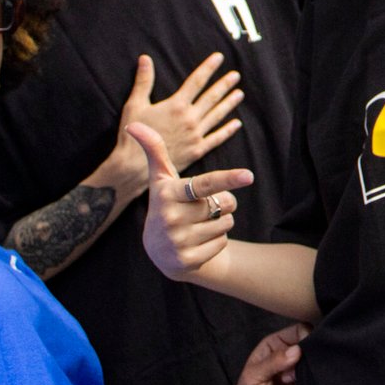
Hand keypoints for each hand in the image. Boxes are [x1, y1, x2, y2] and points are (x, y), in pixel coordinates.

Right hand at [102, 54, 242, 198]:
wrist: (134, 166)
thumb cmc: (132, 135)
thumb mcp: (135, 105)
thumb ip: (143, 81)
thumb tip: (145, 58)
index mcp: (176, 105)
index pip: (196, 81)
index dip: (208, 68)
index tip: (219, 58)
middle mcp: (189, 118)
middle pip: (211, 97)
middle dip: (224, 84)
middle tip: (235, 75)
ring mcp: (195, 135)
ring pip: (216, 116)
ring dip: (229, 104)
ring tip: (240, 94)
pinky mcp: (196, 150)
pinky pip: (216, 138)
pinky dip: (227, 130)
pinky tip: (236, 124)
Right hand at [128, 122, 251, 283]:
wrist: (160, 250)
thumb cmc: (167, 204)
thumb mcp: (161, 179)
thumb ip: (155, 150)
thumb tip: (135, 124)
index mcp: (168, 194)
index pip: (204, 184)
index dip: (228, 178)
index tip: (249, 175)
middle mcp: (171, 218)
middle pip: (224, 202)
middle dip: (222, 202)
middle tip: (201, 207)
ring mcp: (178, 241)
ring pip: (226, 223)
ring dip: (220, 222)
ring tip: (197, 224)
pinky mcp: (187, 260)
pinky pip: (222, 242)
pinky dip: (217, 241)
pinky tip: (198, 241)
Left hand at [220, 323, 309, 384]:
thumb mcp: (254, 377)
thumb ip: (274, 362)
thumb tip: (297, 350)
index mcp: (277, 344)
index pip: (301, 330)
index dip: (306, 338)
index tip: (301, 354)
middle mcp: (291, 357)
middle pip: (312, 350)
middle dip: (301, 367)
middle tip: (286, 379)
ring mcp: (300, 375)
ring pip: (314, 371)